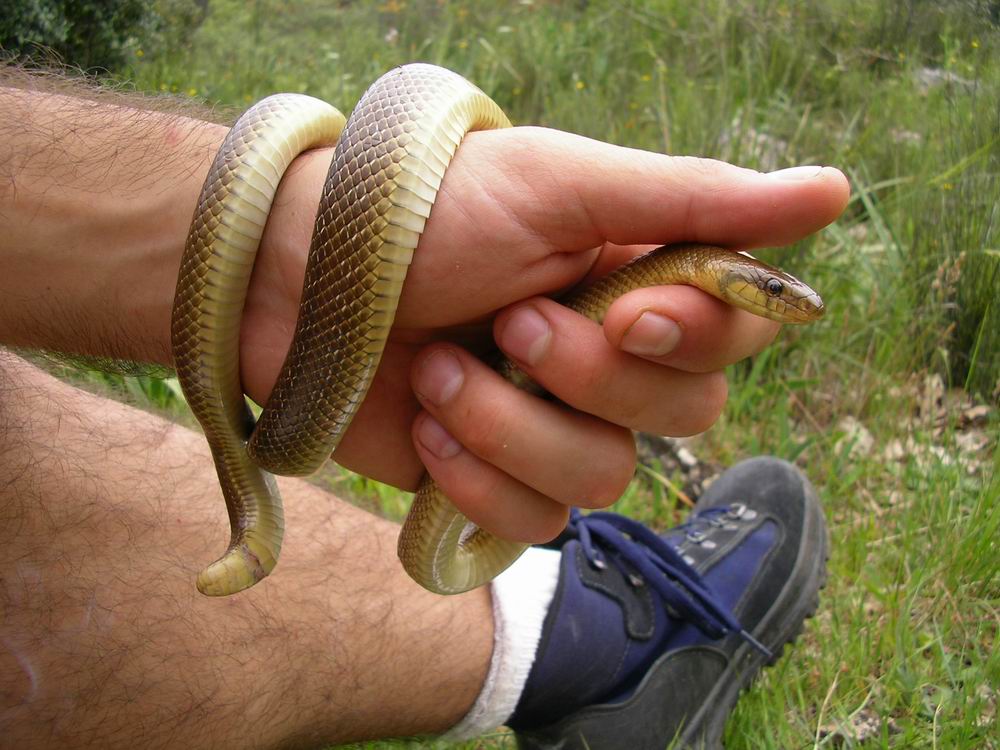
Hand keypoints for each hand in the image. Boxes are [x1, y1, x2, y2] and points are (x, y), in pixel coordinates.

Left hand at [243, 126, 848, 541]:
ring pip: (603, 479)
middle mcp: (608, 358)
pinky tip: (423, 425)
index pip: (734, 333)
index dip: (696, 338)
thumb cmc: (426, 210)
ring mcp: (552, 425)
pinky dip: (473, 478)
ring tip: (437, 368)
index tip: (628, 309)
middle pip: (684, 417)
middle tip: (507, 321)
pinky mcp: (493, 482)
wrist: (296, 276)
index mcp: (637, 279)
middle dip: (588, 376)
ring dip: (509, 425)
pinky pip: (535, 527)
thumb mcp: (561, 184)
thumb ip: (695, 200)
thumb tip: (830, 192)